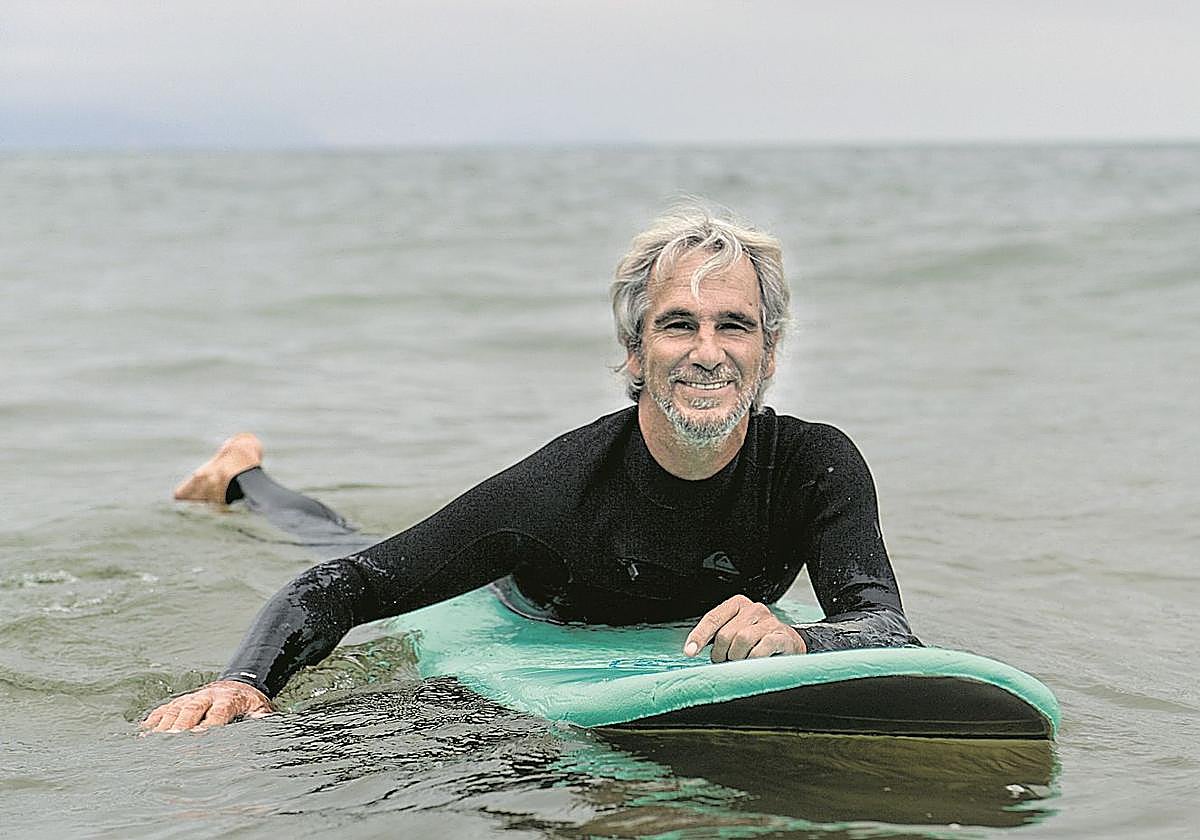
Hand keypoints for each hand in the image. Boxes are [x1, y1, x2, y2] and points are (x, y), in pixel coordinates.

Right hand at [140, 680, 273, 732]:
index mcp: (229, 699)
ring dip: (164, 726)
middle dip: (182, 726)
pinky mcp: (179, 702)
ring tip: (153, 744)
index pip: (219, 712)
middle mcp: (207, 696)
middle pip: (192, 709)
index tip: (200, 738)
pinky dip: (153, 722)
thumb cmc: (249, 705)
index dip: (209, 725)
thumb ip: (261, 718)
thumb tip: (260, 725)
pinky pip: (163, 710)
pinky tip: (144, 735)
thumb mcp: (261, 710)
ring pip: (174, 709)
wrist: (238, 686)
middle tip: (172, 743)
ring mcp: (191, 697)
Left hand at [683, 594, 806, 661]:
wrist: (787, 644)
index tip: (689, 652)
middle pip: (725, 634)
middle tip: (726, 661)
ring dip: (738, 657)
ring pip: (742, 640)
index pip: (712, 619)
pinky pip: (761, 648)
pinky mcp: (782, 636)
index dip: (699, 636)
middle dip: (722, 654)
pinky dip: (754, 659)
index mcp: (737, 604)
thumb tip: (693, 650)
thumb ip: (716, 636)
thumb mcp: (734, 632)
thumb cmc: (755, 639)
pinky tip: (755, 662)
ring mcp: (769, 621)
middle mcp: (753, 609)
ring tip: (741, 662)